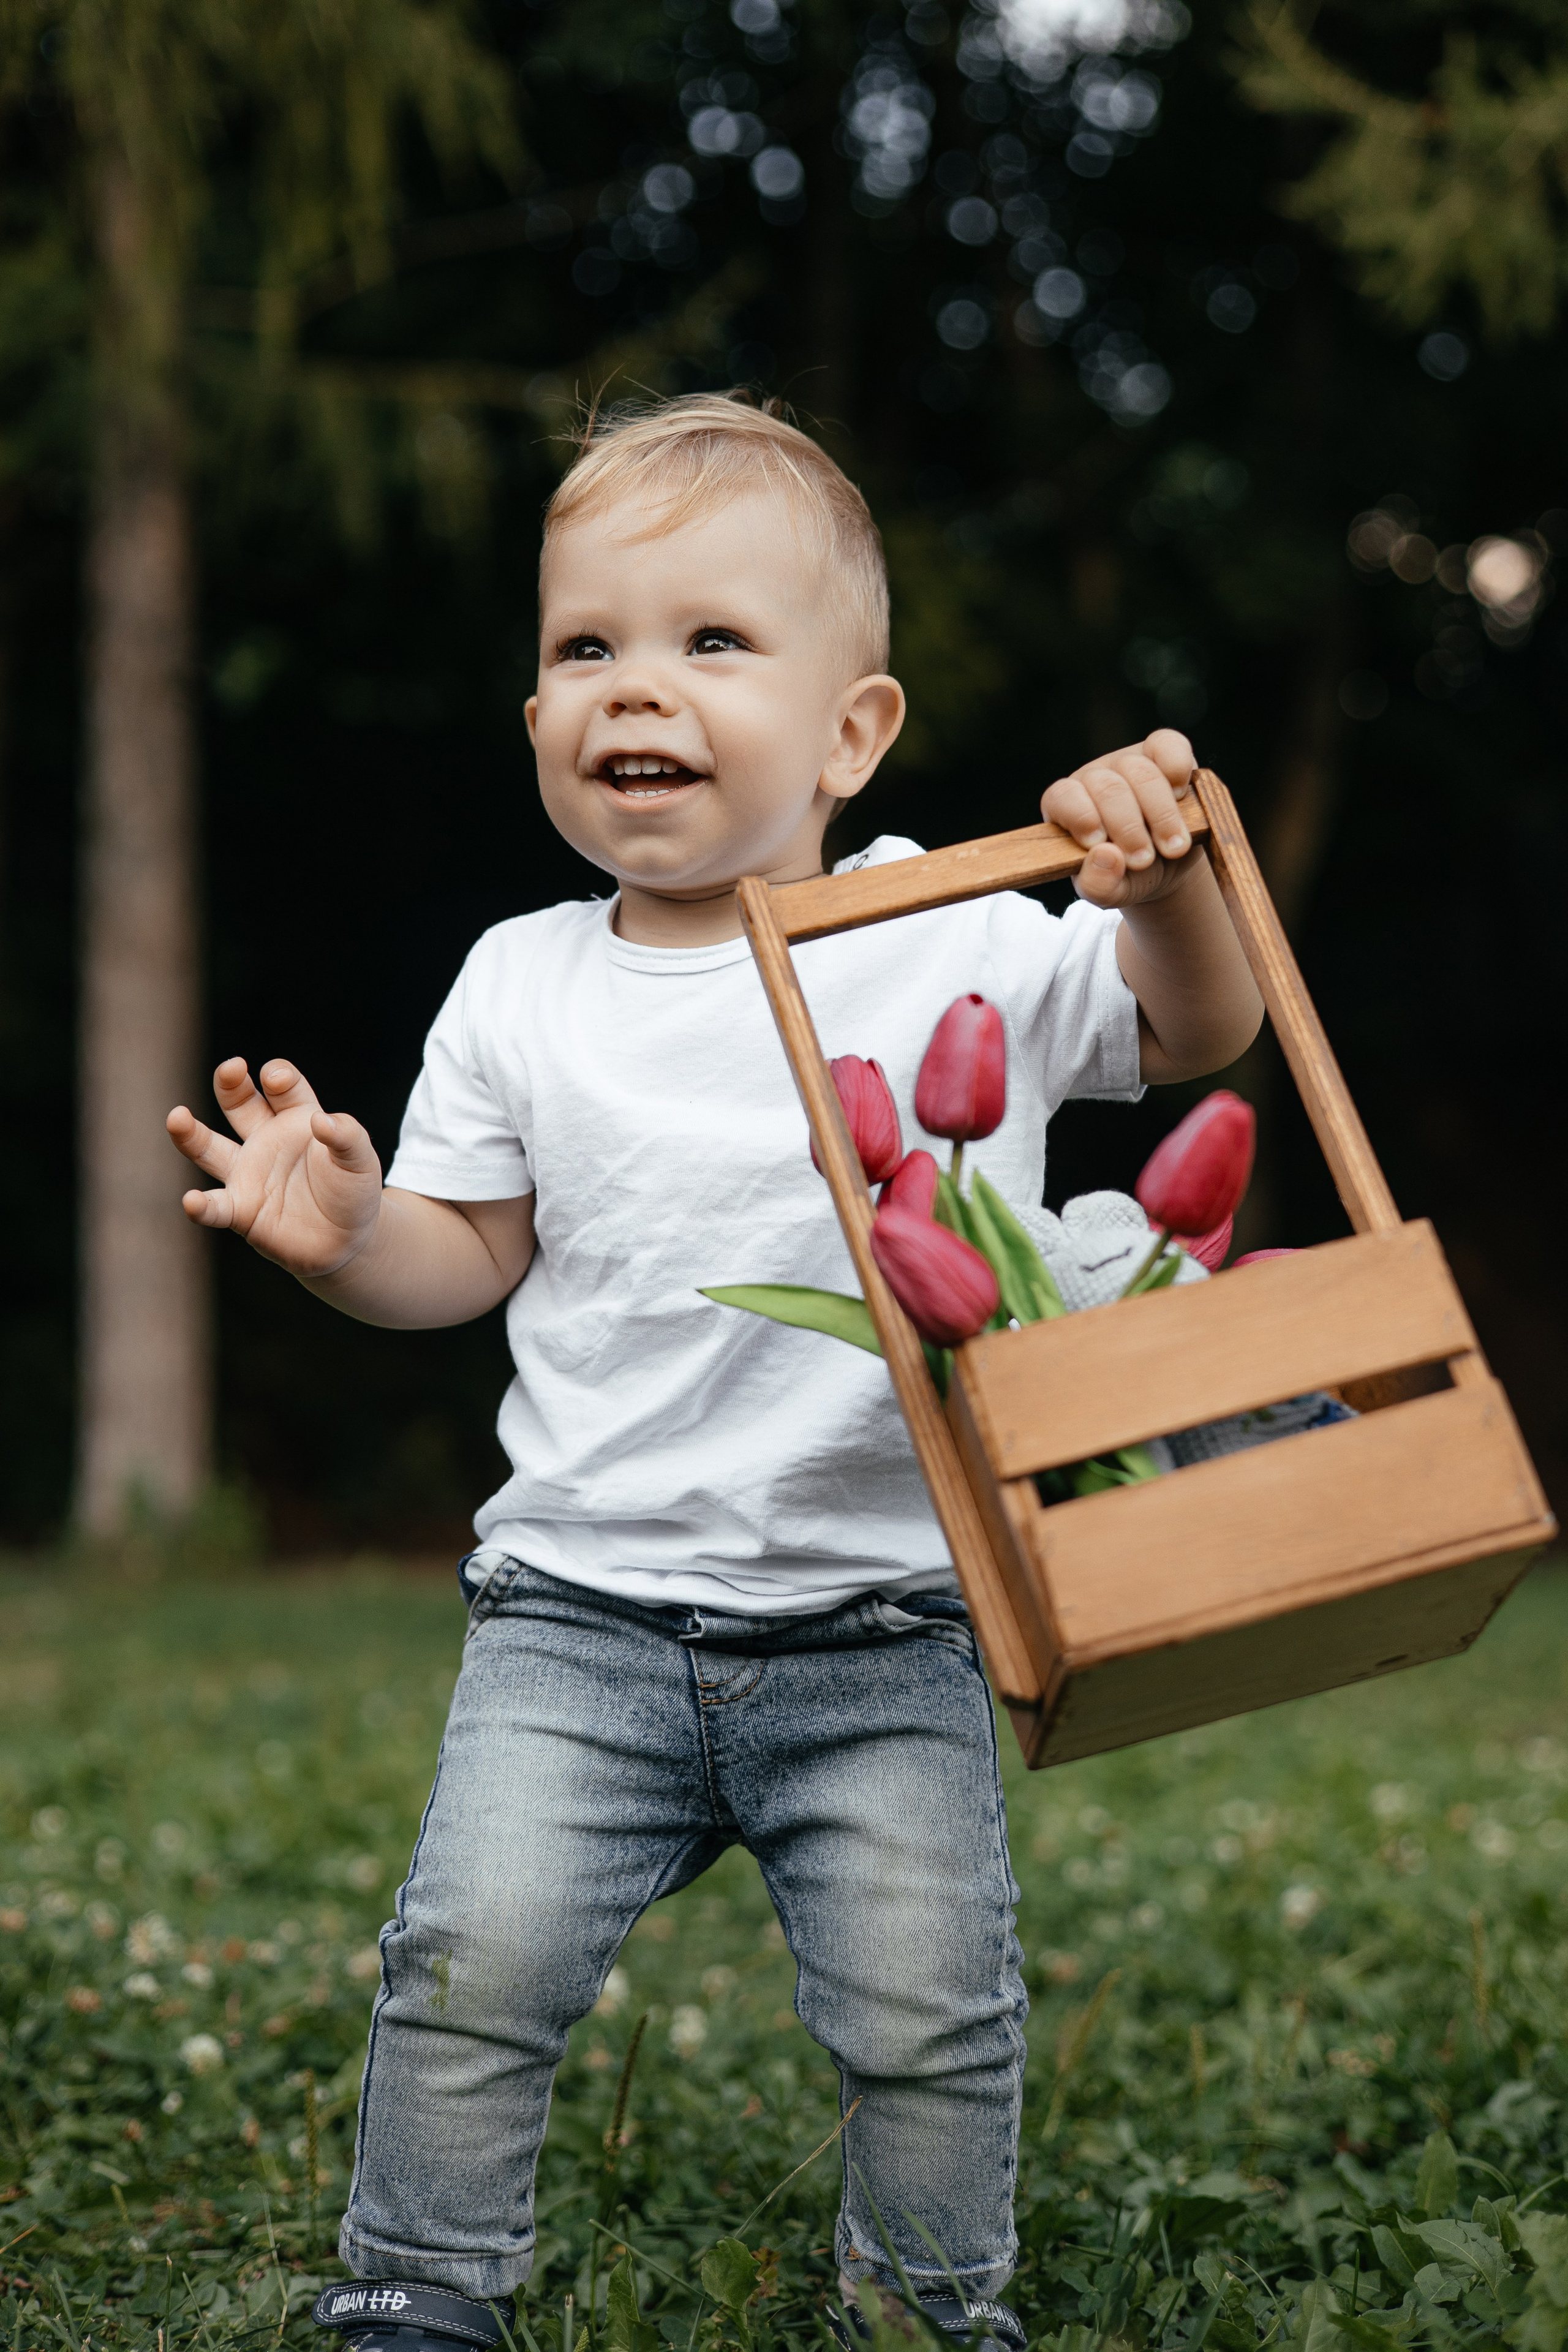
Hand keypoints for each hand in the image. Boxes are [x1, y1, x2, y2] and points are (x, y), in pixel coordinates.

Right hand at [167, 1059, 382, 1278]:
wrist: (349, 1240)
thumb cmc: (353, 1192)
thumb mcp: (361, 1161)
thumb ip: (348, 1137)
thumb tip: (322, 1121)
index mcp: (297, 1118)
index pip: (282, 1086)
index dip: (278, 1077)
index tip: (276, 1078)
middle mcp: (266, 1140)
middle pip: (240, 1104)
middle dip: (232, 1083)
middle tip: (231, 1068)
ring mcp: (249, 1174)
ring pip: (210, 1148)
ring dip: (190, 1134)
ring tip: (176, 1117)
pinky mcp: (242, 1211)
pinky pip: (216, 1207)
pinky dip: (202, 1206)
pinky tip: (192, 1201)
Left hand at [1042, 729, 1198, 908]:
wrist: (1168, 867)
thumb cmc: (1129, 876)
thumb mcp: (1111, 893)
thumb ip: (1099, 884)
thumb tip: (1106, 856)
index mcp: (1068, 808)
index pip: (1062, 797)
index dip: (1081, 816)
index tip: (1099, 844)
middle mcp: (1095, 778)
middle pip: (1107, 788)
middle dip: (1128, 828)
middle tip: (1144, 860)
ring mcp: (1128, 761)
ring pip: (1140, 772)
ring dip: (1160, 814)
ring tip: (1172, 847)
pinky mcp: (1163, 752)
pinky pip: (1168, 745)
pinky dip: (1177, 769)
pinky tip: (1181, 796)